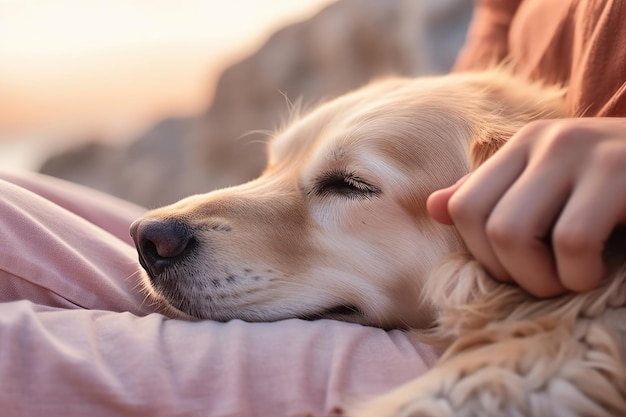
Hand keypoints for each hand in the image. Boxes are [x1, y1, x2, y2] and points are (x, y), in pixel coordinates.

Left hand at [427, 118, 625, 296]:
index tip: (518, 268)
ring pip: (513, 232)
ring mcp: (583, 151)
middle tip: (547, 282)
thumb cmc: (617, 197)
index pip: (463, 207)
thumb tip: (434, 207)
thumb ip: (495, 197)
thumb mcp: (552, 193)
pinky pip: (570, 241)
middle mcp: (546, 141)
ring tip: (572, 278)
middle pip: (484, 223)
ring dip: (542, 277)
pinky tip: (599, 272)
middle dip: (511, 271)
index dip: (482, 253)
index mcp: (523, 146)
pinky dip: (579, 274)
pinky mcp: (620, 172)